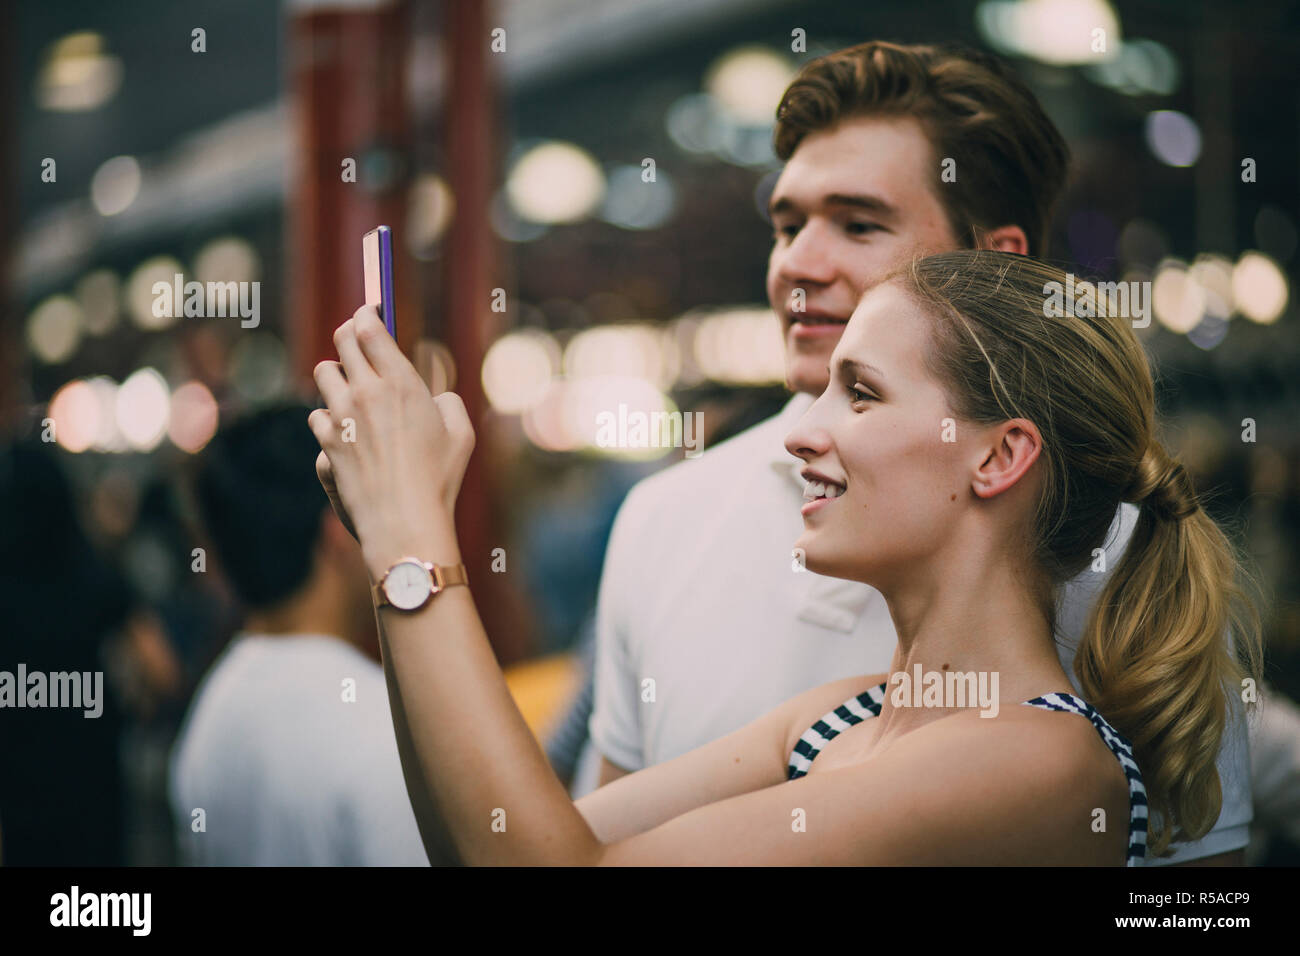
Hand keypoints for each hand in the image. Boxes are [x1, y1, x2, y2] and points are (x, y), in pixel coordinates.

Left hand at [308, 305, 474, 572]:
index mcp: (401, 382)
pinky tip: (345, 431)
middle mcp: (364, 392)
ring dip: (337, 376)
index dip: (367, 313)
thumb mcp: (462, 434)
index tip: (370, 312)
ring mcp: (339, 417)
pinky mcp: (325, 443)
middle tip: (357, 339)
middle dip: (349, 334)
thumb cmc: (439, 479)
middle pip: (342, 341)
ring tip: (352, 388)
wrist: (404, 521)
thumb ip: (447, 402)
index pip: (369, 327)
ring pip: (323, 374)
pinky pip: (317, 417)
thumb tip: (432, 397)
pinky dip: (329, 420)